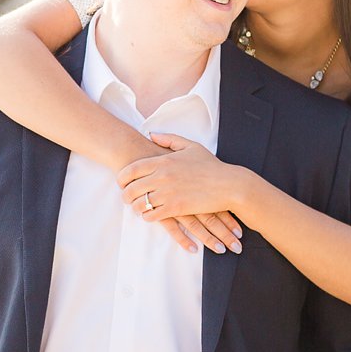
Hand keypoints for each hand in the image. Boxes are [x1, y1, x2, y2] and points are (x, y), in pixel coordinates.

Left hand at [118, 133, 242, 254]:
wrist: (229, 185)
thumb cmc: (211, 166)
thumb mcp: (191, 147)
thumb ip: (169, 139)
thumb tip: (151, 135)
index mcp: (163, 161)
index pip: (132, 169)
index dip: (122, 178)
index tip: (121, 182)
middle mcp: (162, 176)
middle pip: (131, 188)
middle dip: (125, 195)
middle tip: (126, 198)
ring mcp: (168, 193)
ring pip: (139, 203)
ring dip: (135, 207)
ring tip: (137, 207)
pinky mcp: (175, 208)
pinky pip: (151, 215)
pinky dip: (147, 216)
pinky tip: (149, 215)